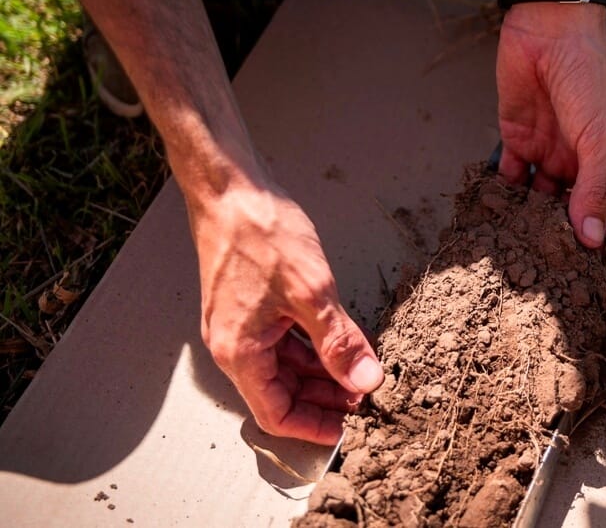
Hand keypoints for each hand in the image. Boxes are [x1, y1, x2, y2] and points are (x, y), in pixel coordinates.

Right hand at [190, 185, 383, 444]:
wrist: (230, 188)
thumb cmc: (261, 234)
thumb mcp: (311, 293)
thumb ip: (339, 342)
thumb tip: (365, 380)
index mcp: (240, 352)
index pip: (275, 413)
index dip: (314, 425)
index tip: (349, 427)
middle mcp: (234, 345)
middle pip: (281, 393)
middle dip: (324, 398)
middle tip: (364, 396)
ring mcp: (240, 324)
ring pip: (284, 367)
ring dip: (321, 373)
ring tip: (359, 371)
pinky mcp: (250, 305)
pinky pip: (282, 340)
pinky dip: (311, 347)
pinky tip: (340, 341)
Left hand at [496, 2, 605, 247]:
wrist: (548, 32)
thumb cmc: (586, 80)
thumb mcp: (598, 138)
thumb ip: (593, 189)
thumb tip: (591, 239)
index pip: (604, 213)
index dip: (595, 238)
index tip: (581, 270)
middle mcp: (578, 164)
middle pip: (568, 211)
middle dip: (556, 236)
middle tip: (542, 267)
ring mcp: (546, 154)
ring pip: (537, 199)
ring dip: (527, 219)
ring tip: (515, 249)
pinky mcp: (515, 143)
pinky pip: (507, 177)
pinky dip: (501, 195)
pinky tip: (492, 218)